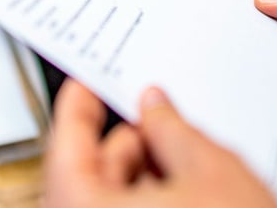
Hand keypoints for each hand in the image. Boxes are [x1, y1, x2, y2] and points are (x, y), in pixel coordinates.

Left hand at [43, 79, 276, 207]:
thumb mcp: (211, 170)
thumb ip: (172, 128)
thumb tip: (155, 106)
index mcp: (83, 207)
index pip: (65, 141)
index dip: (81, 103)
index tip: (91, 82)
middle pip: (86, 175)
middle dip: (128, 144)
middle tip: (161, 122)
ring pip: (107, 203)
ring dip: (143, 178)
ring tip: (189, 165)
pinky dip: (148, 207)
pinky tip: (189, 199)